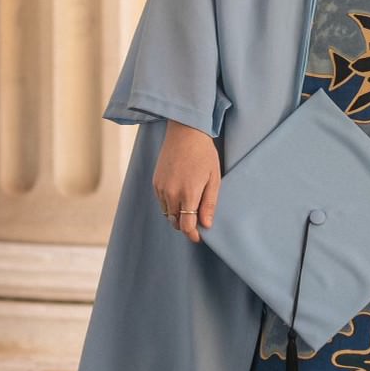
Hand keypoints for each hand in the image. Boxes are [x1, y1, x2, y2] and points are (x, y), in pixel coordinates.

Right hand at [153, 120, 220, 244]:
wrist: (185, 132)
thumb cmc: (204, 154)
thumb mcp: (214, 179)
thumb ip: (209, 204)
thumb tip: (206, 225)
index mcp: (188, 194)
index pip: (186, 226)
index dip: (193, 235)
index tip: (199, 237)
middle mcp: (171, 193)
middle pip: (175, 222)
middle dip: (186, 226)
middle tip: (197, 222)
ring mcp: (161, 188)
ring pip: (167, 214)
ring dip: (177, 216)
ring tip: (189, 209)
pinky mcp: (156, 182)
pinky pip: (161, 202)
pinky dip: (169, 205)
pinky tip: (180, 197)